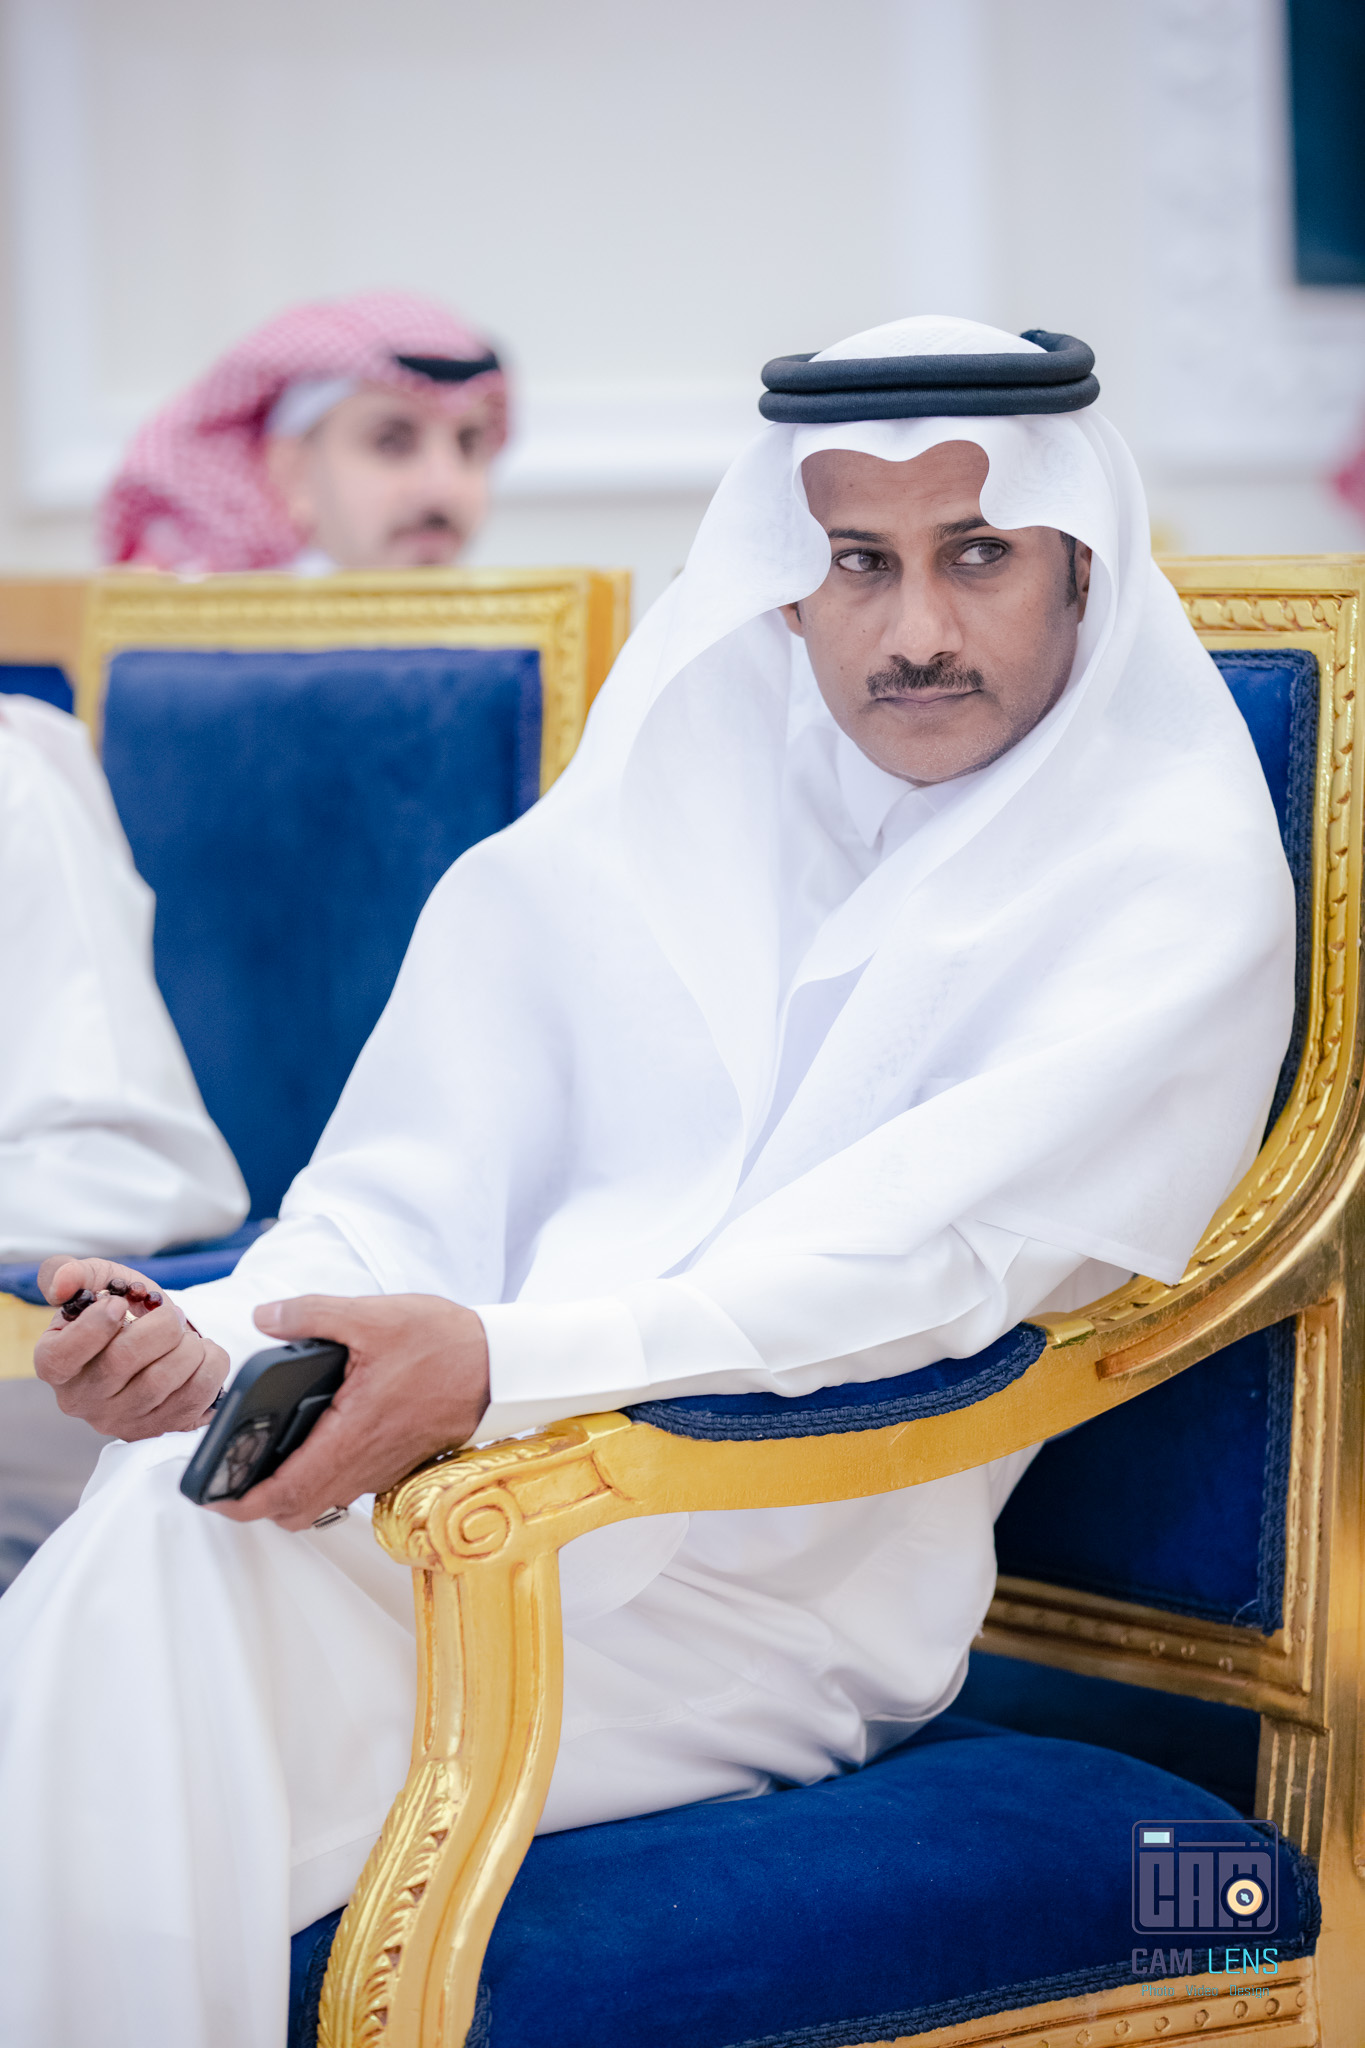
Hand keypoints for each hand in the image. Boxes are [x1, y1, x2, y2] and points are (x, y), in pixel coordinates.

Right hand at [34, 1255, 227, 1437]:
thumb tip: (63, 1284)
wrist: (158, 1340)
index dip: (93, 1327)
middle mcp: (83, 1399)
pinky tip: (202, 1353)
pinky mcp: (159, 1428)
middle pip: (121, 1361)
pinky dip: (210, 1365)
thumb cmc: (121, 1310)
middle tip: (171, 1314)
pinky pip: (195, 1398)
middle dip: (159, 1326)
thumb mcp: (96, 1282)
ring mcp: (121, 1419)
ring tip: (186, 1335)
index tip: (117, 1304)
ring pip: (161, 1381)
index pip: (62, 1356)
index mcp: (55, 1363)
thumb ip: (69, 1272)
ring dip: (188, 1346)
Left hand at [210, 1293, 489, 1530]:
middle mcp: (365, 1463)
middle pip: (298, 1511)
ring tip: (262, 1460)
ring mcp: (382, 1468)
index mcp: (351, 1434)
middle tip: (229, 1476)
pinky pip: (347, 1487)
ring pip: (323, 1502)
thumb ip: (312, 1314)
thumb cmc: (445, 1345)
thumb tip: (267, 1317)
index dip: (240, 1503)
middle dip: (257, 1503)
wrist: (500, 1365)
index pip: (284, 1492)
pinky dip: (319, 1479)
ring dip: (289, 1493)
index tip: (212, 1495)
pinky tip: (312, 1442)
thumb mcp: (372, 1316)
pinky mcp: (395, 1462)